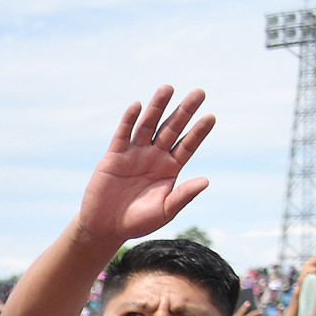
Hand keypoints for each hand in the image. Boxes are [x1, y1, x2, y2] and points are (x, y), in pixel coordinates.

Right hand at [75, 85, 214, 243]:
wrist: (105, 228)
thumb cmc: (138, 222)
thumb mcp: (164, 211)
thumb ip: (183, 196)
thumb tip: (206, 181)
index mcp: (170, 169)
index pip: (188, 145)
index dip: (198, 131)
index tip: (211, 116)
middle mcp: (154, 156)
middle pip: (172, 129)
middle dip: (185, 111)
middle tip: (199, 92)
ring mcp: (134, 154)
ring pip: (148, 126)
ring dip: (158, 107)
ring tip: (168, 88)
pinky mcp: (114, 156)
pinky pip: (122, 135)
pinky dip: (129, 120)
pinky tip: (137, 105)